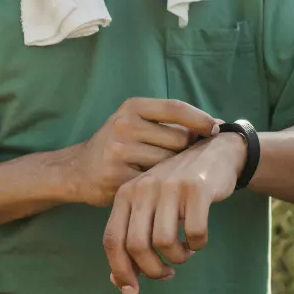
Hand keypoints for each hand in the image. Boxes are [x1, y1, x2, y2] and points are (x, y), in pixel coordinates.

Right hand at [68, 98, 224, 207]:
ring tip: (164, 172)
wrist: (77, 170)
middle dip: (186, 150)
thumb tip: (215, 125)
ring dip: (174, 170)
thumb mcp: (134, 122)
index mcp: (132, 107)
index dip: (200, 119)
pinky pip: (157, 182)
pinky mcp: (120, 177)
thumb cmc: (116, 144)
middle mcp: (125, 125)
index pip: (175, 108)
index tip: (215, 129)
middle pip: (180, 139)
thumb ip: (168, 123)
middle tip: (180, 159)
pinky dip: (161, 186)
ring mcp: (120, 151)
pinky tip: (153, 186)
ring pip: (171, 162)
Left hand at [103, 132, 247, 293]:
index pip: (112, 239)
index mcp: (125, 194)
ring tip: (184, 251)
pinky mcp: (197, 189)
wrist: (213, 153)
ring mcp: (169, 187)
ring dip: (178, 258)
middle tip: (166, 271)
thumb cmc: (176, 190)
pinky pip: (194, 233)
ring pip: (164, 243)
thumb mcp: (149, 209)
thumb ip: (132, 240)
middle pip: (137, 246)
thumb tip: (118, 282)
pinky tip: (198, 239)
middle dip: (152, 270)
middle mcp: (143, 188)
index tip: (131, 291)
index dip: (119, 269)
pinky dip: (197, 244)